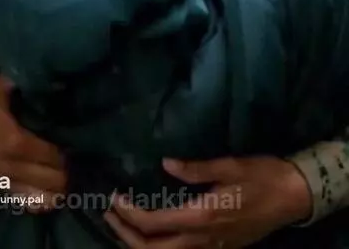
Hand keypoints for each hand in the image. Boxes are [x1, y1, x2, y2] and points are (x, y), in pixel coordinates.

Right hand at [0, 73, 67, 212]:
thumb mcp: (0, 85)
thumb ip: (27, 81)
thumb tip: (55, 76)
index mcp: (16, 142)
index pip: (53, 157)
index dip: (67, 152)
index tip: (76, 142)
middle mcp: (12, 166)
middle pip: (51, 180)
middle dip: (65, 170)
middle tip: (74, 157)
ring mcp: (3, 180)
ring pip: (40, 196)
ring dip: (55, 187)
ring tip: (64, 174)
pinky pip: (23, 200)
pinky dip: (39, 198)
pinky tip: (49, 193)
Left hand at [104, 154, 311, 246]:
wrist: (294, 197)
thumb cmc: (262, 176)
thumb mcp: (229, 165)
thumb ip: (195, 169)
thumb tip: (165, 164)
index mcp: (202, 217)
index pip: (153, 225)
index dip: (128, 214)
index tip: (114, 197)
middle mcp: (203, 239)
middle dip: (125, 234)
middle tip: (109, 213)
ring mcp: (212, 247)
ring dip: (139, 244)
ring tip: (123, 224)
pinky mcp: (219, 247)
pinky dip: (159, 247)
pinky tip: (154, 231)